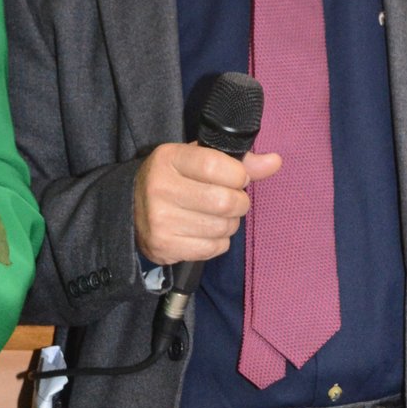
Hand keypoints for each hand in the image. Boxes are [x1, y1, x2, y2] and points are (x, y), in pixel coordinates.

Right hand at [133, 142, 281, 265]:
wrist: (131, 209)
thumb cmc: (175, 179)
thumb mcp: (199, 160)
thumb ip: (239, 161)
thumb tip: (275, 162)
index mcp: (169, 158)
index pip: (218, 166)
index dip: (238, 175)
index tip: (235, 178)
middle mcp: (161, 188)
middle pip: (226, 202)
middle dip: (239, 203)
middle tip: (230, 201)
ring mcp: (160, 220)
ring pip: (223, 228)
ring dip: (229, 224)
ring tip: (215, 217)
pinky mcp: (165, 246)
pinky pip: (213, 249)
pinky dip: (218, 242)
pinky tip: (204, 232)